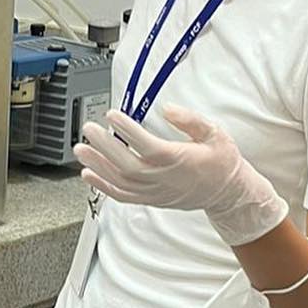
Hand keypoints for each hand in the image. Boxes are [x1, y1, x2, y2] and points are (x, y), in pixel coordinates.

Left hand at [75, 107, 288, 246]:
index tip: (113, 115)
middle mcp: (163, 179)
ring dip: (97, 165)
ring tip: (80, 149)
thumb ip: (191, 121)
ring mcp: (154, 192)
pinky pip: (122, 196)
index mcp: (178, 160)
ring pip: (120, 181)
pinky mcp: (150, 199)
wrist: (227, 194)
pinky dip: (102, 186)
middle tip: (89, 129)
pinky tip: (88, 174)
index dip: (127, 130)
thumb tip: (168, 108)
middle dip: (104, 146)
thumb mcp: (216, 134)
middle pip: (126, 164)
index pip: (147, 145)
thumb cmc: (221, 163)